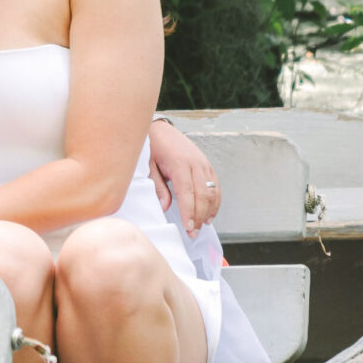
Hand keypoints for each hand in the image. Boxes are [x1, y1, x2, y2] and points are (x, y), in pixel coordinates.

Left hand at [148, 120, 219, 237]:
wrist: (161, 129)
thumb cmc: (152, 146)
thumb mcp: (147, 165)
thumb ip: (157, 186)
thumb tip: (165, 206)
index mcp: (179, 164)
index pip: (187, 193)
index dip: (189, 212)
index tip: (188, 228)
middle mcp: (195, 163)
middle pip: (203, 195)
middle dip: (199, 217)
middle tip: (193, 233)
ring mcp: (203, 163)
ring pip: (212, 191)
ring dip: (209, 211)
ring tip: (202, 226)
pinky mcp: (206, 164)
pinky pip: (214, 185)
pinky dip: (215, 201)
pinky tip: (210, 213)